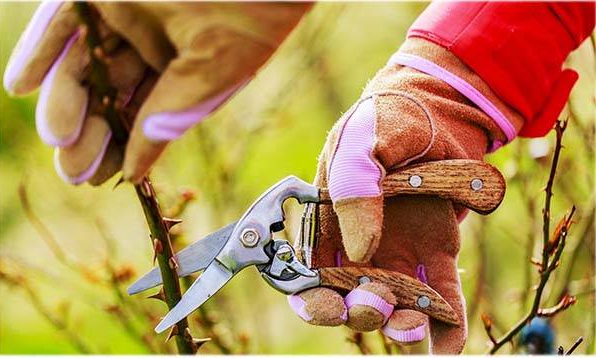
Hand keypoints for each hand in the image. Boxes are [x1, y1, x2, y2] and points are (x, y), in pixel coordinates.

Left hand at [4, 1, 310, 183]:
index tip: (102, 178)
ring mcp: (125, 12)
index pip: (145, 112)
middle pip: (109, 92)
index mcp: (185, 65)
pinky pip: (62, 21)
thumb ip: (169, 118)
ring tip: (59, 138)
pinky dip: (41, 51)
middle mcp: (152, 40)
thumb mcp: (211, 74)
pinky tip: (22, 86)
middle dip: (91, 132)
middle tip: (74, 170)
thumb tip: (135, 172)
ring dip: (65, 101)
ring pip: (84, 63)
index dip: (123, 146)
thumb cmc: (252, 15)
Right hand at [287, 38, 519, 352]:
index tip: (326, 306)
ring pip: (394, 304)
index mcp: (328, 223)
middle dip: (358, 313)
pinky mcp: (438, 252)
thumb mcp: (362, 140)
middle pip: (350, 298)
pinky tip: (447, 347)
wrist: (439, 108)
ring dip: (399, 326)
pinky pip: (441, 295)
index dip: (312, 299)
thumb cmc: (388, 119)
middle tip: (376, 304)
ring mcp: (399, 252)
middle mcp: (360, 246)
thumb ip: (352, 186)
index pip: (309, 274)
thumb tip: (359, 249)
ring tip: (412, 327)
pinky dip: (445, 325)